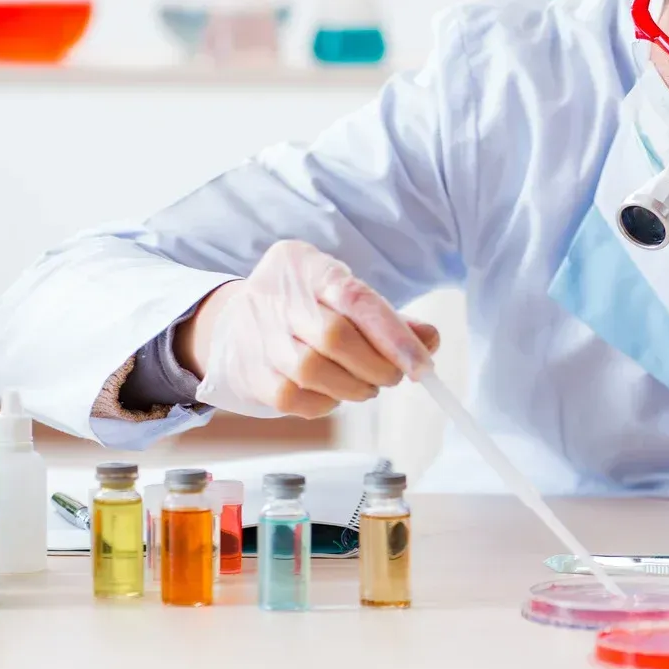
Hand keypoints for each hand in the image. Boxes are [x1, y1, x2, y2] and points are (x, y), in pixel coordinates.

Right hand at [182, 240, 438, 418]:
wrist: (239, 320)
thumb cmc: (309, 307)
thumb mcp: (345, 295)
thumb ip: (388, 317)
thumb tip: (429, 339)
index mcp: (307, 265)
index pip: (356, 299)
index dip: (394, 337)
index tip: (423, 366)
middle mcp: (275, 293)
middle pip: (334, 337)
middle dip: (376, 366)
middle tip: (393, 376)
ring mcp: (254, 332)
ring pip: (311, 371)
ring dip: (353, 388)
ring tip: (365, 386)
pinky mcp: (246, 370)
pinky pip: (291, 398)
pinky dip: (323, 404)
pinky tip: (332, 394)